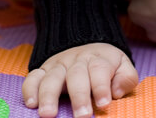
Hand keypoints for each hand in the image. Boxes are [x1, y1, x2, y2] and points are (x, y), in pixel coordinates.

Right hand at [21, 43, 137, 117]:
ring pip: (52, 77)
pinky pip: (33, 77)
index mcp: (98, 60)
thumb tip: (116, 91)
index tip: (104, 104)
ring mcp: (58, 65)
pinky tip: (31, 104)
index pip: (99, 71)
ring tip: (48, 114)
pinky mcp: (44, 70)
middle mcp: (76, 61)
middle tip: (82, 116)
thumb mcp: (122, 66)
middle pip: (76, 76)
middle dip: (78, 96)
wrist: (88, 45)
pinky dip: (30, 89)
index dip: (101, 87)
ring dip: (49, 95)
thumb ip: (126, 78)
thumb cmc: (106, 65)